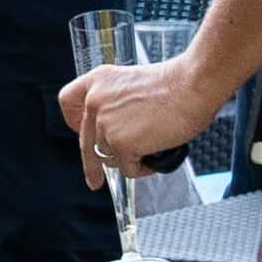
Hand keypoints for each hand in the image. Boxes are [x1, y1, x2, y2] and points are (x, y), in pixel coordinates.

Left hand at [60, 53, 216, 185]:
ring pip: (110, 156)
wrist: (193, 85)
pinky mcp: (120, 143)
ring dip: (129, 158)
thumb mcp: (132, 85)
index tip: (79, 133)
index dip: (73, 121)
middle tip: (94, 180)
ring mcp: (105, 124)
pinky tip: (154, 158)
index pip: (67, 101)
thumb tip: (117, 130)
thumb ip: (116, 103)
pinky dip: (142, 168)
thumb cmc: (176, 84)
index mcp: (97, 81)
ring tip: (153, 147)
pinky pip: (127, 168)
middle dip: (91, 165)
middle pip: (87, 140)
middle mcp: (94, 102)